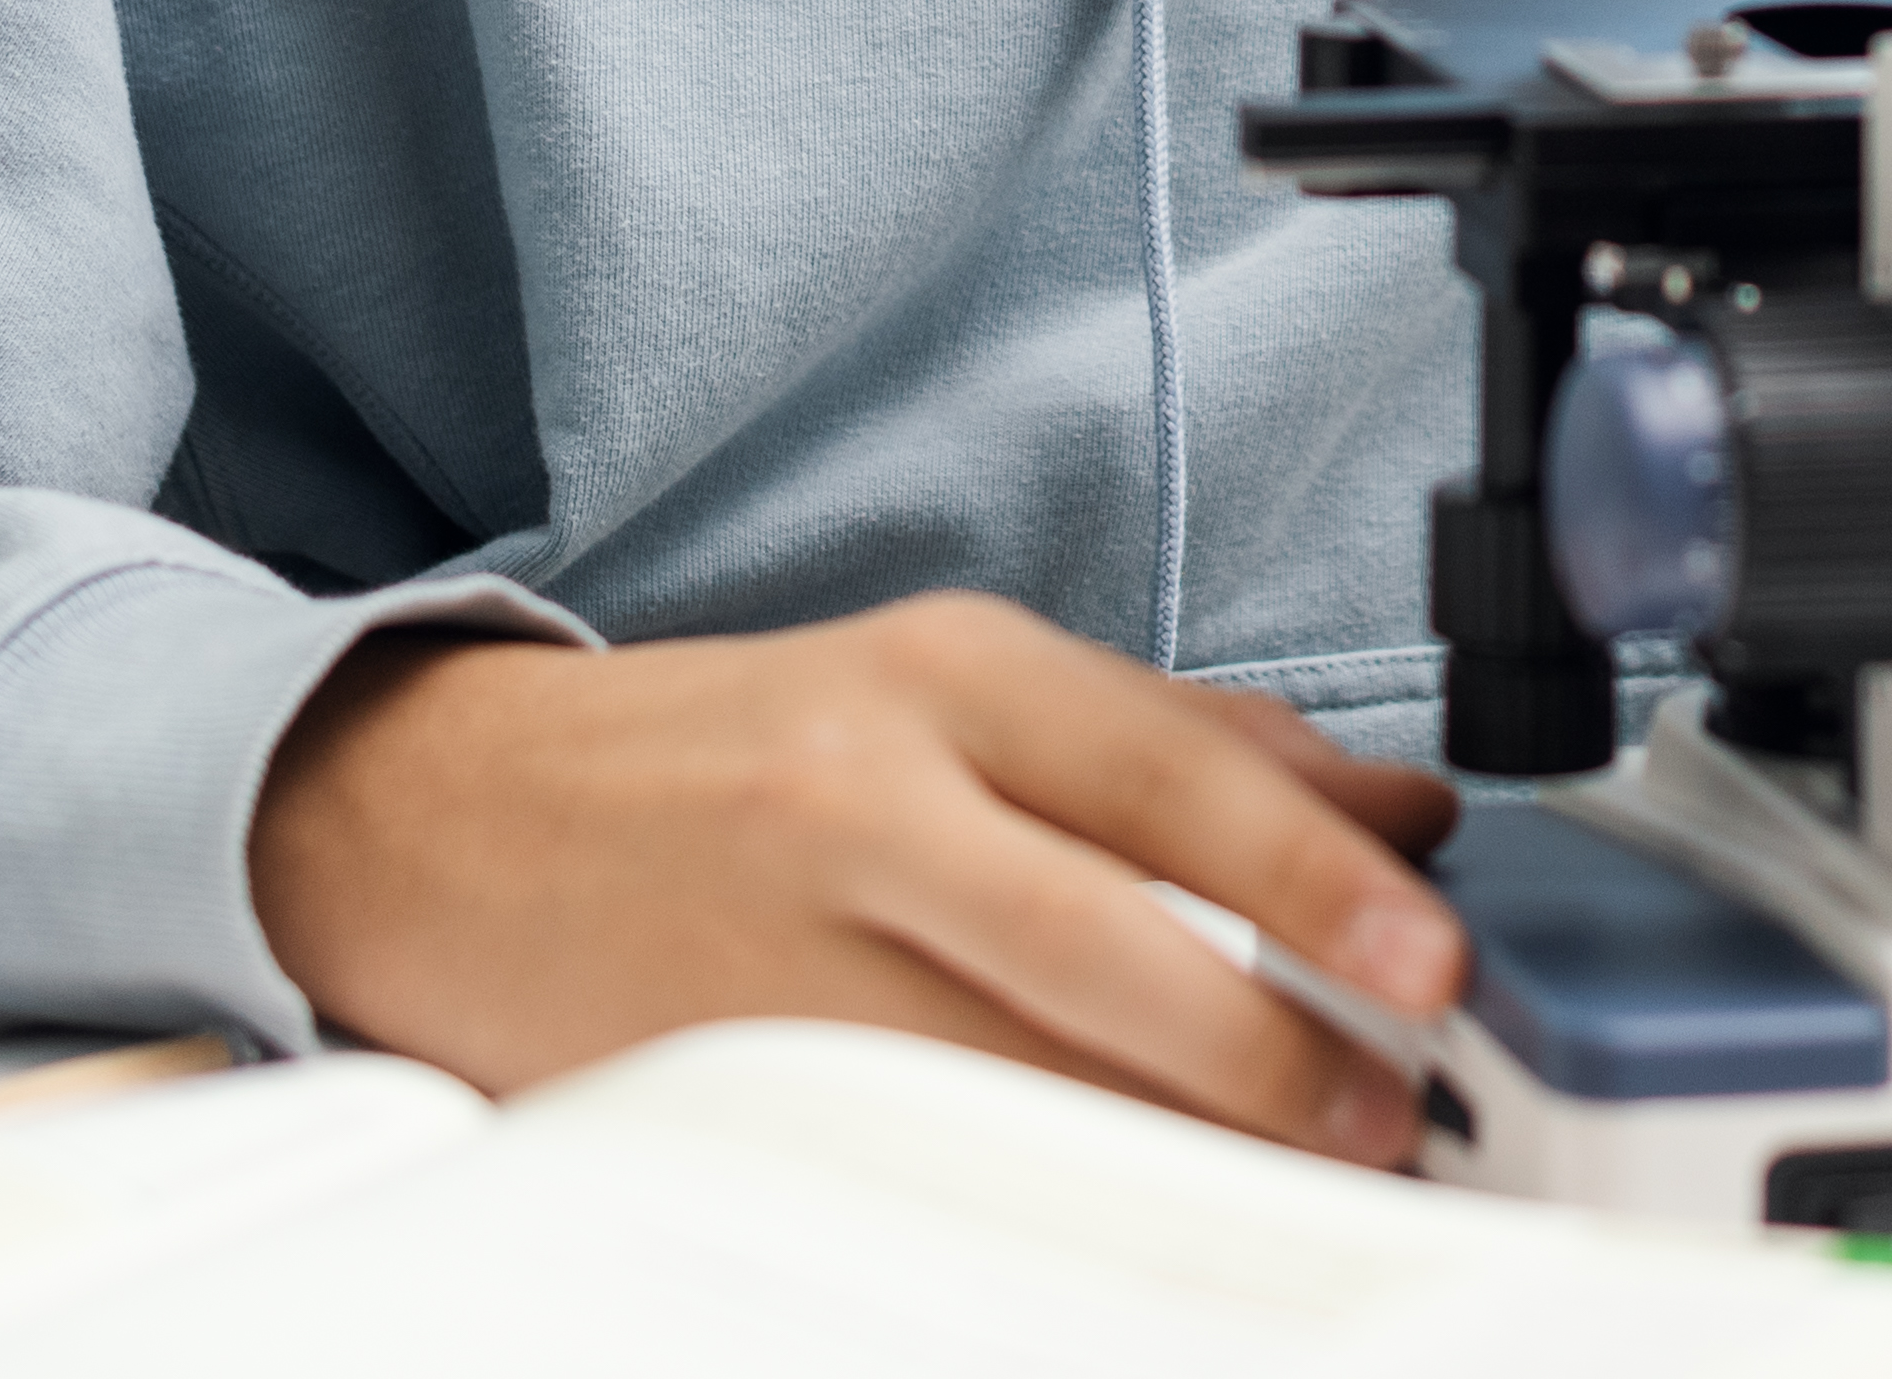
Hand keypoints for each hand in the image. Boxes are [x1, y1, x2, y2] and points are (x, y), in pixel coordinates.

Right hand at [246, 595, 1467, 1164]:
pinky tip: (1129, 1215)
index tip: (1433, 950)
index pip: (1167, 769)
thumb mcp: (960, 687)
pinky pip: (921, 1158)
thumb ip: (1188, 742)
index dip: (1314, 870)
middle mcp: (868, 798)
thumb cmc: (744, 752)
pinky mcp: (733, 1083)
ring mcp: (789, 952)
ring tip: (1303, 1176)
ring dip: (1180, 1143)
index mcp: (946, 676)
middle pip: (1099, 940)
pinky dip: (1043, 1194)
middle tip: (1390, 1107)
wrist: (458, 827)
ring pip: (1019, 1078)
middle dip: (1266, 1043)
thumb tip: (1400, 812)